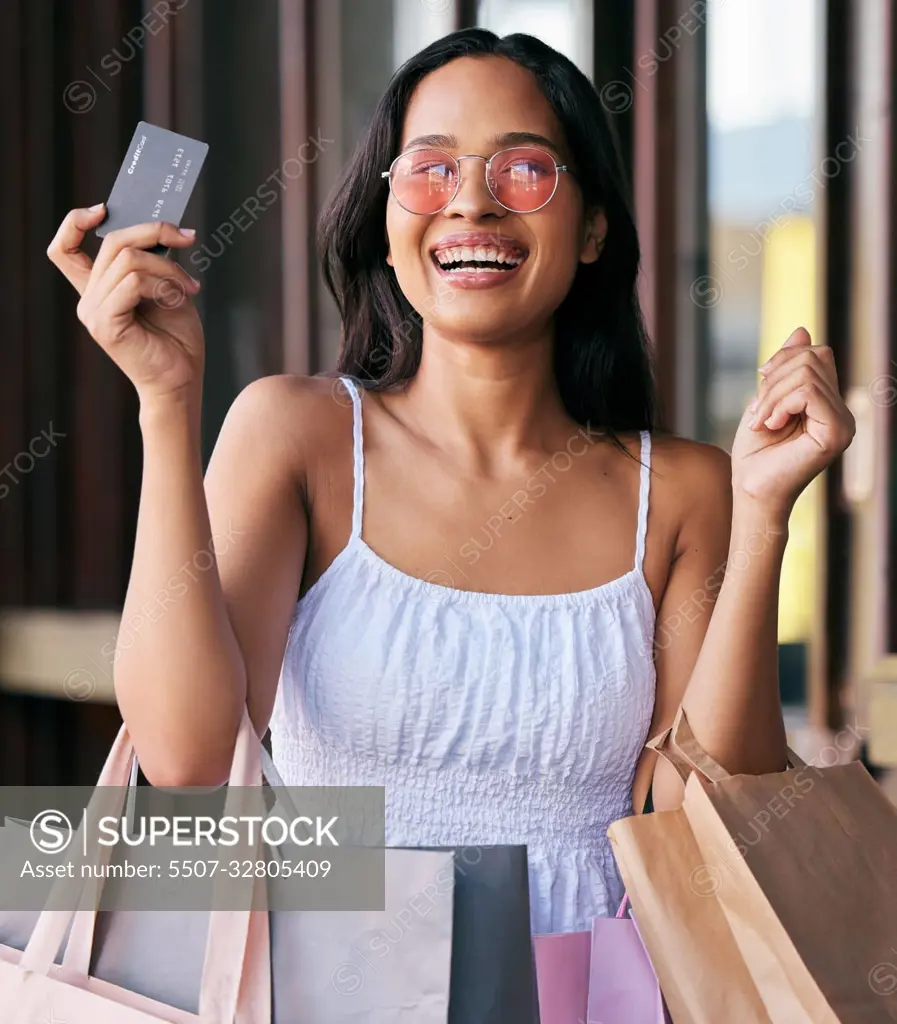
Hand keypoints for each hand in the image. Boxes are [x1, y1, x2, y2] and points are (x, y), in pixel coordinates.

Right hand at [47, 204, 203, 403]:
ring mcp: (94, 312)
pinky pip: (133, 282)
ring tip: (190, 287)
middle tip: (187, 239)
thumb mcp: (166, 288)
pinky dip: (163, 284)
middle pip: (113, 242)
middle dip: (155, 232)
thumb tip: (162, 229)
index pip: (64, 249)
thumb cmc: (176, 340)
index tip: (104, 208)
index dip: (76, 222)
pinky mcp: (106, 325)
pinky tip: (180, 299)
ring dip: (168, 267)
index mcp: (98, 289)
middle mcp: (89, 299)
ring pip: (127, 259)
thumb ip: (154, 261)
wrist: (182, 380)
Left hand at [731, 327, 855, 518]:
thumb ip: (785, 369)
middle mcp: (843, 412)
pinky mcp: (837, 433)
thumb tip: (802, 330)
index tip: (760, 391)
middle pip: (813, 356)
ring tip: (762, 421)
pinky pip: (808, 392)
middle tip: (758, 410)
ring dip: (771, 395)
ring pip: (807, 373)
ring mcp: (844, 423)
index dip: (781, 362)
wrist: (750, 492)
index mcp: (829, 403)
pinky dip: (779, 404)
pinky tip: (770, 425)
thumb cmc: (755, 454)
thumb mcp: (766, 400)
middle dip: (774, 377)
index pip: (815, 354)